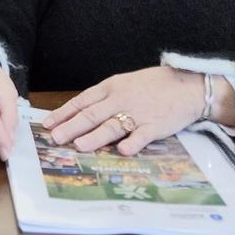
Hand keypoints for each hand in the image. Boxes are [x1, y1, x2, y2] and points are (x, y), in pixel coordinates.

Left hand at [41, 65, 205, 154]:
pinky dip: (132, 143)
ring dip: (95, 137)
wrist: (187, 85)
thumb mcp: (124, 84)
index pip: (82, 101)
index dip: (63, 113)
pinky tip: (122, 151)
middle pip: (92, 114)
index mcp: (111, 87)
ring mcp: (138, 113)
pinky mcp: (155, 126)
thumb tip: (79, 113)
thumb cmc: (153, 85)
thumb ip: (103, 98)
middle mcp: (121, 99)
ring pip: (112, 126)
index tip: (47, 124)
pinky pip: (142, 136)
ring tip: (78, 146)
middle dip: (71, 127)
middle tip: (55, 138)